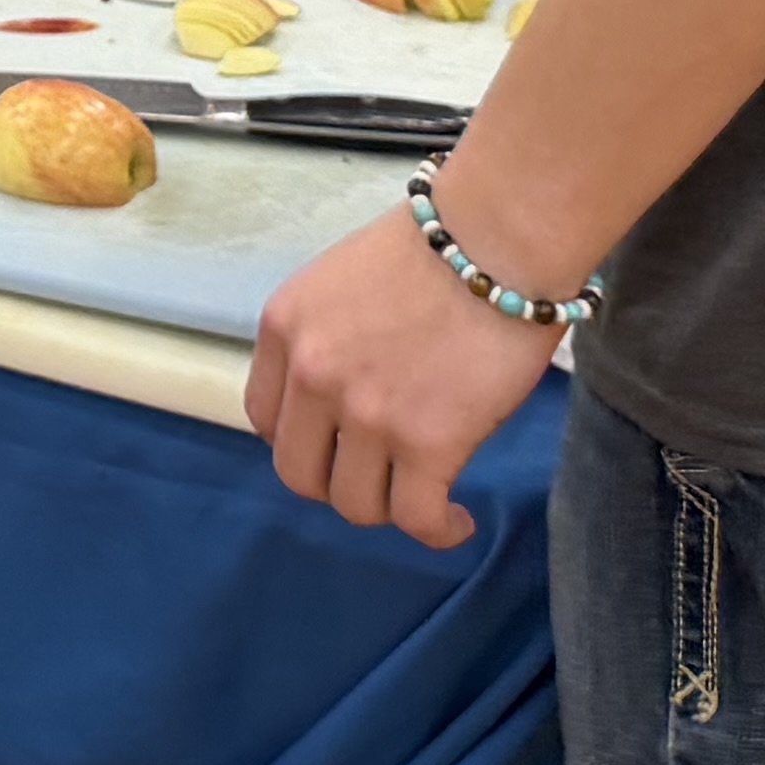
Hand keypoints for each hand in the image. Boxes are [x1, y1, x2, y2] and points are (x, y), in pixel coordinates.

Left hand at [245, 186, 565, 550]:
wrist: (499, 233)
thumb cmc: (439, 242)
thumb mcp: (343, 278)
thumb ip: (329, 335)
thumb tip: (346, 389)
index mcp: (285, 327)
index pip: (265, 417)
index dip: (303, 439)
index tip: (336, 442)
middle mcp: (313, 374)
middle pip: (300, 472)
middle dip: (337, 480)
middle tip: (378, 473)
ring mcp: (368, 414)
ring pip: (356, 504)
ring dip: (389, 506)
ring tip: (422, 495)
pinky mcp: (428, 444)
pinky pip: (417, 518)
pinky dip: (438, 531)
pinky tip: (456, 522)